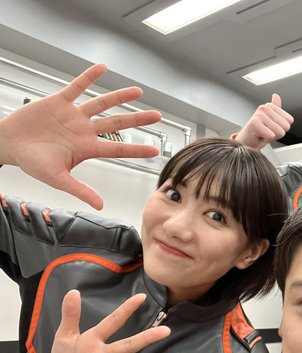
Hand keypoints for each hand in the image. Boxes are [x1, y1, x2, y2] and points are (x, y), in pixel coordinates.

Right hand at [0, 64, 161, 208]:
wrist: (9, 144)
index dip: (136, 149)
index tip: (155, 150)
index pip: (117, 148)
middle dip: (137, 119)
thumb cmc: (32, 162)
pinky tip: (102, 68)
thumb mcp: (57, 179)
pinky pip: (77, 87)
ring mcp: (74, 115)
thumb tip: (100, 205)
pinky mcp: (59, 101)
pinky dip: (89, 78)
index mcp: (87, 148)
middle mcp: (84, 130)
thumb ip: (80, 190)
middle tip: (157, 116)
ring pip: (102, 103)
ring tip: (138, 92)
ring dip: (120, 97)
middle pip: (117, 123)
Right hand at [234, 94, 293, 149]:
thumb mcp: (272, 121)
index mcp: (270, 106)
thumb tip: (276, 96)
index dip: (282, 128)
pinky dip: (265, 140)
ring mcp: (259, 114)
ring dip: (271, 137)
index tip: (271, 128)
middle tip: (267, 132)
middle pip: (286, 126)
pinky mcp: (254, 123)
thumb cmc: (259, 133)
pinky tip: (259, 136)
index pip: (289, 120)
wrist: (246, 142)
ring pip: (279, 131)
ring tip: (263, 134)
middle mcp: (264, 108)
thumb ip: (276, 110)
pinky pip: (271, 136)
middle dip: (277, 133)